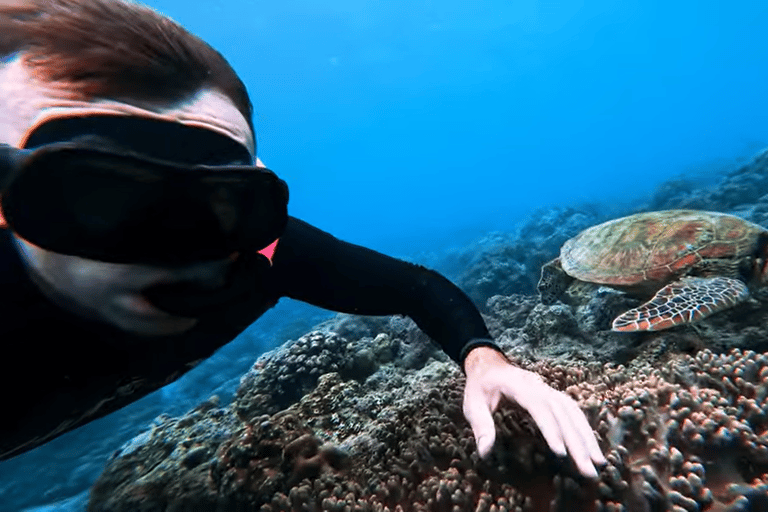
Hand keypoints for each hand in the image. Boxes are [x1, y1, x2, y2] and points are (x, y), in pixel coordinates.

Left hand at [462, 346, 605, 477]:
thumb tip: (485, 452)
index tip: (561, 453)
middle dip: (578, 442)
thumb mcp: (472, 403)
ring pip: (573, 412)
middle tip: (589, 469)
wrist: (489, 365)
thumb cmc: (480, 386)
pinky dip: (584, 429)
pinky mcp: (554, 397)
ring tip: (598, 462)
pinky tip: (592, 447)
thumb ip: (481, 425)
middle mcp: (539, 387)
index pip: (539, 408)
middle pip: (563, 413)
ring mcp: (549, 391)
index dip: (551, 430)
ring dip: (587, 437)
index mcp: (519, 386)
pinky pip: (573, 412)